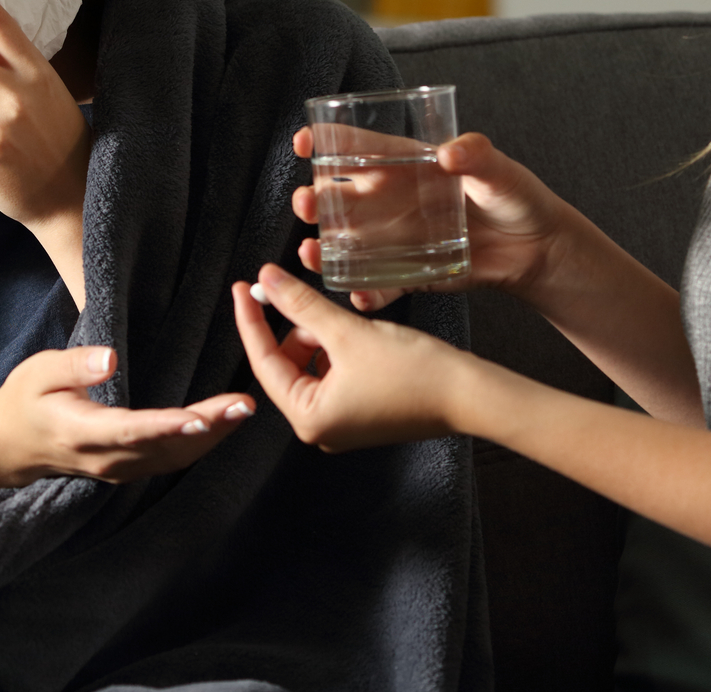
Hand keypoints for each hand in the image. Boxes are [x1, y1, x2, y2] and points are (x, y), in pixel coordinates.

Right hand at [0, 345, 254, 488]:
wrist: (6, 449)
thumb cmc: (22, 401)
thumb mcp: (37, 372)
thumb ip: (74, 366)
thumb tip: (110, 358)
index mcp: (81, 431)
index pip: (131, 429)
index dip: (168, 426)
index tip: (201, 418)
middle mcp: (106, 457)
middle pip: (164, 446)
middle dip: (208, 427)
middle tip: (245, 405)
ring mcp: (118, 468)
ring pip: (173, 457)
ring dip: (212, 436)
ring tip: (245, 410)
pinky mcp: (128, 468)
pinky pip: (171, 460)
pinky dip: (201, 444)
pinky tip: (225, 423)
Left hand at [231, 264, 467, 452]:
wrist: (468, 394)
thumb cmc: (413, 371)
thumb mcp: (348, 331)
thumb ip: (302, 304)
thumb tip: (266, 280)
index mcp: (309, 419)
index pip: (263, 362)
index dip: (251, 319)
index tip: (243, 287)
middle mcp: (321, 430)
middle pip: (286, 366)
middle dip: (293, 329)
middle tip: (297, 295)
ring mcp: (343, 424)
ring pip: (310, 368)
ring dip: (316, 337)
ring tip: (337, 318)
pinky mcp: (362, 414)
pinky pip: (333, 376)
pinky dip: (335, 350)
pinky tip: (352, 333)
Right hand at [290, 128, 571, 311]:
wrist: (538, 249)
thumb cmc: (519, 198)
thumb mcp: (502, 171)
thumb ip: (479, 156)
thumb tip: (451, 152)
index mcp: (409, 165)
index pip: (360, 148)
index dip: (327, 141)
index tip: (304, 143)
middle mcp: (394, 200)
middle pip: (342, 196)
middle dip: (315, 198)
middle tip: (305, 203)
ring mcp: (398, 238)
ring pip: (348, 242)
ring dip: (324, 246)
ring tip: (311, 252)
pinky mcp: (411, 274)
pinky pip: (378, 284)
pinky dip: (363, 291)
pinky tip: (355, 295)